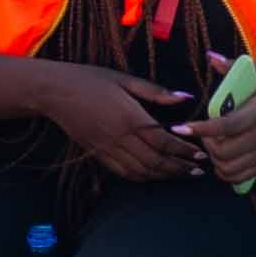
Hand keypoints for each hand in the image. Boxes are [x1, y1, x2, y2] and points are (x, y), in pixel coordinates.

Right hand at [39, 65, 197, 179]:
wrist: (55, 93)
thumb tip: (185, 97)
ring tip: (182, 175)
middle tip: (199, 171)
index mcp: (130, 118)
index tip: (200, 154)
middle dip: (180, 168)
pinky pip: (124, 173)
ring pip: (142, 171)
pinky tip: (155, 175)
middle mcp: (120, 138)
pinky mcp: (98, 155)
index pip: (164, 142)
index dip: (184, 151)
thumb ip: (156, 91)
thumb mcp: (125, 79)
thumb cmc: (90, 80)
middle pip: (156, 161)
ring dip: (164, 175)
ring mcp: (108, 149)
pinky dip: (143, 177)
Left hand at [179, 67, 255, 185]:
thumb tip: (210, 57)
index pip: (225, 126)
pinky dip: (224, 173)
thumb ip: (235, 67)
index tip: (181, 127)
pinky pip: (240, 178)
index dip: (201, 129)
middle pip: (223, 151)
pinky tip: (222, 160)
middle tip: (204, 132)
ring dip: (214, 160)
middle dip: (206, 143)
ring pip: (229, 168)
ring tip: (212, 145)